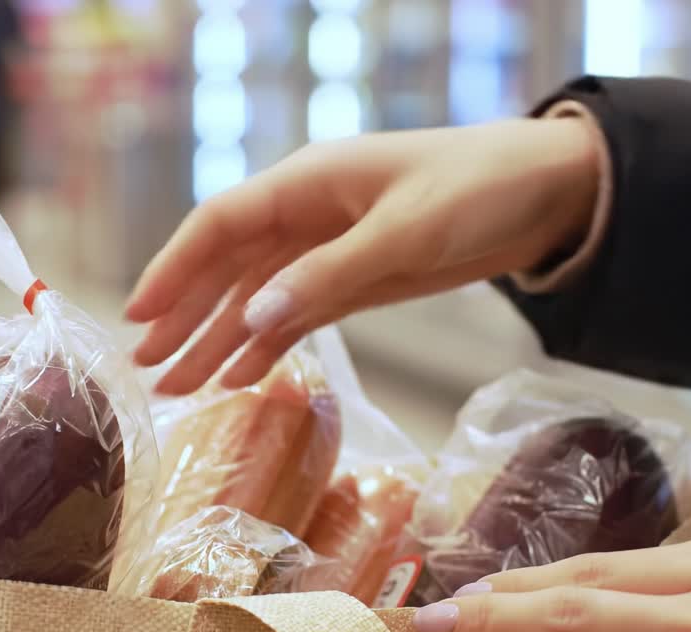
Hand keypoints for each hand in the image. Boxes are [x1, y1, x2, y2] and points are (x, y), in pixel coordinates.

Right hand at [124, 117, 598, 394]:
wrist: (553, 194)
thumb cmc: (482, 189)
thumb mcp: (407, 231)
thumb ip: (330, 276)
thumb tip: (251, 319)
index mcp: (310, 183)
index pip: (221, 224)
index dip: (174, 269)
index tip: (137, 316)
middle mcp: (309, 214)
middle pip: (229, 267)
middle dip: (186, 317)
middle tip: (146, 370)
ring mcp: (332, 248)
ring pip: (259, 296)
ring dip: (219, 340)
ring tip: (179, 388)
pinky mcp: (360, 278)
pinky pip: (299, 313)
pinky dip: (268, 344)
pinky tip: (240, 377)